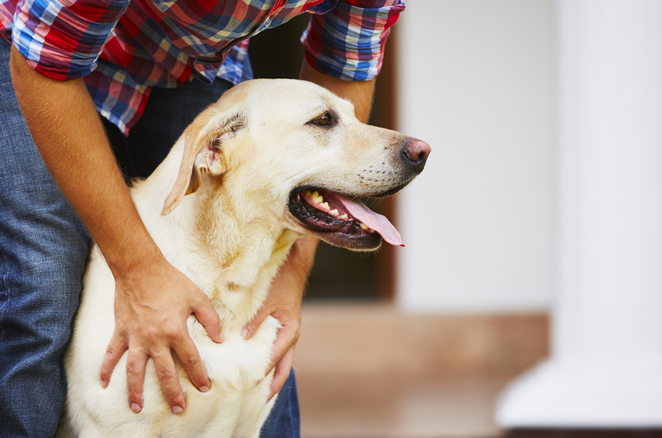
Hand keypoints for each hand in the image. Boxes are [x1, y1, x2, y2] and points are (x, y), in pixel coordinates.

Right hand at [100, 255, 222, 413]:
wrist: (140, 268)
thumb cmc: (171, 282)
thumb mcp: (197, 297)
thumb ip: (210, 318)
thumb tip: (220, 338)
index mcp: (176, 331)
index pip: (191, 359)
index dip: (199, 375)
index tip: (204, 389)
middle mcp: (155, 339)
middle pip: (164, 372)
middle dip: (172, 393)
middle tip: (178, 409)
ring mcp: (136, 337)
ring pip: (134, 371)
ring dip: (135, 391)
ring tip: (137, 408)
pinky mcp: (121, 332)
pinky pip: (112, 354)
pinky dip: (106, 369)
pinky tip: (103, 384)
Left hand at [242, 236, 317, 400]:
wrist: (293, 267)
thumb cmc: (281, 282)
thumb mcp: (267, 300)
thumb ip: (255, 320)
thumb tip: (242, 338)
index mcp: (290, 331)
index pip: (274, 360)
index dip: (261, 374)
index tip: (247, 386)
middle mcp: (291, 336)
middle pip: (283, 369)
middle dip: (271, 386)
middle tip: (256, 401)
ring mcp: (288, 335)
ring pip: (281, 363)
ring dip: (271, 377)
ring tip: (256, 392)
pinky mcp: (282, 330)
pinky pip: (278, 352)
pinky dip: (269, 363)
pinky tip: (256, 369)